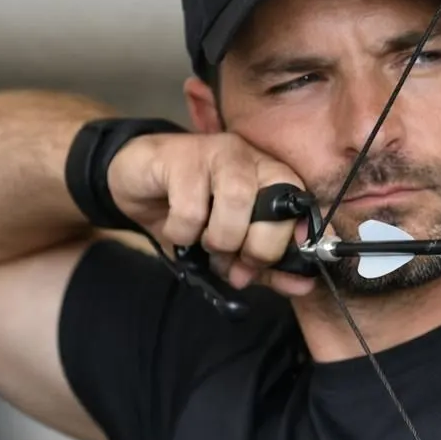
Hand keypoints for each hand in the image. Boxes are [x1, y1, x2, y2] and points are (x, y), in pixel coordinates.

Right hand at [105, 131, 316, 297]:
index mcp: (274, 177)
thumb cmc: (191, 211)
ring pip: (235, 203)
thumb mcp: (232, 245)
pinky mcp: (182, 157)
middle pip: (272, 209)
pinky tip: (175, 227)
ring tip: (202, 241)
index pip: (301, 212)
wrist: (137, 182)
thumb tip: (303, 286)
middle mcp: (253, 160)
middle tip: (232, 258)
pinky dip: (182, 233)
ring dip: (218, 239)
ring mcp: (218, 153)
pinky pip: (190, 209)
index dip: (287, 247)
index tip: (267, 267)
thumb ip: (266, 266)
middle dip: (254, 249)